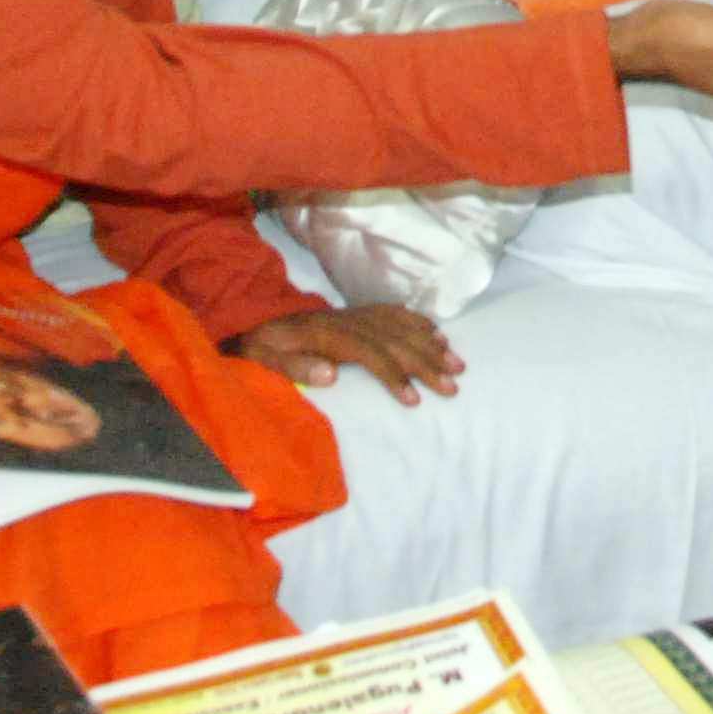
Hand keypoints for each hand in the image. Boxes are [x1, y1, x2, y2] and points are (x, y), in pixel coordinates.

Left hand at [235, 303, 462, 404]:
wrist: (255, 321)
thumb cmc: (261, 349)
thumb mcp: (265, 360)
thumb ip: (295, 368)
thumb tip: (331, 375)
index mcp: (327, 334)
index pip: (371, 354)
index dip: (394, 375)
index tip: (414, 400)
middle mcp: (348, 320)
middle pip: (395, 340)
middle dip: (427, 363)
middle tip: (453, 386)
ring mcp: (355, 314)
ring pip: (401, 326)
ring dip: (431, 344)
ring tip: (457, 363)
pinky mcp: (358, 313)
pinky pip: (395, 313)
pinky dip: (419, 323)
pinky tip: (437, 333)